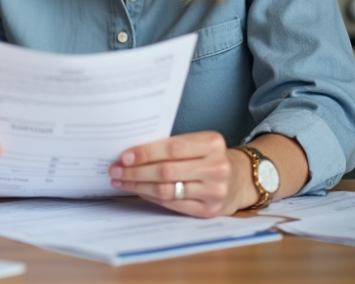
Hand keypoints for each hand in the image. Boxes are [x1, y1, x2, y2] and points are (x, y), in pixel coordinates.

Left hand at [109, 131, 255, 217]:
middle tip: (115, 170)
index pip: (172, 148)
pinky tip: (138, 191)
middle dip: (135, 171)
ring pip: (166, 190)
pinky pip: (172, 204)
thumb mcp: (198, 143)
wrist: (239, 179)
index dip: (145, 153)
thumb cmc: (208, 157)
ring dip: (138, 186)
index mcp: (212, 143)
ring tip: (121, 181)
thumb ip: (172, 146)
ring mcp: (214, 191)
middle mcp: (217, 168)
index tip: (124, 156)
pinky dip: (151, 197)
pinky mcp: (209, 210)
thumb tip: (131, 153)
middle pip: (166, 171)